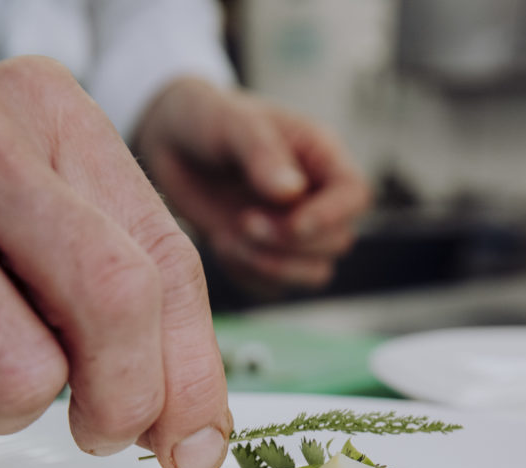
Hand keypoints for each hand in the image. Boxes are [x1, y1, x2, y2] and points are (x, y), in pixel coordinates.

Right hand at [0, 57, 230, 467]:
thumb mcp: (58, 213)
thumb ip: (137, 307)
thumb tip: (194, 435)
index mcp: (56, 116)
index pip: (168, 263)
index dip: (194, 374)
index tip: (195, 440)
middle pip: (117, 300)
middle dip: (127, 399)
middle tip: (106, 429)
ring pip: (24, 372)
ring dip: (21, 404)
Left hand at [133, 77, 371, 293]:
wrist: (171, 147)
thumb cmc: (207, 120)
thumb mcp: (232, 122)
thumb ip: (262, 151)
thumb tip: (291, 192)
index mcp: (321, 158)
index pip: (354, 196)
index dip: (331, 217)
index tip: (292, 223)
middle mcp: (316, 199)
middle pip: (338, 242)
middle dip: (291, 243)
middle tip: (245, 222)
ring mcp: (295, 234)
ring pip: (314, 273)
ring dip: (273, 266)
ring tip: (230, 238)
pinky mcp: (268, 260)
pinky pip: (275, 287)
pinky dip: (249, 276)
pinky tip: (223, 245)